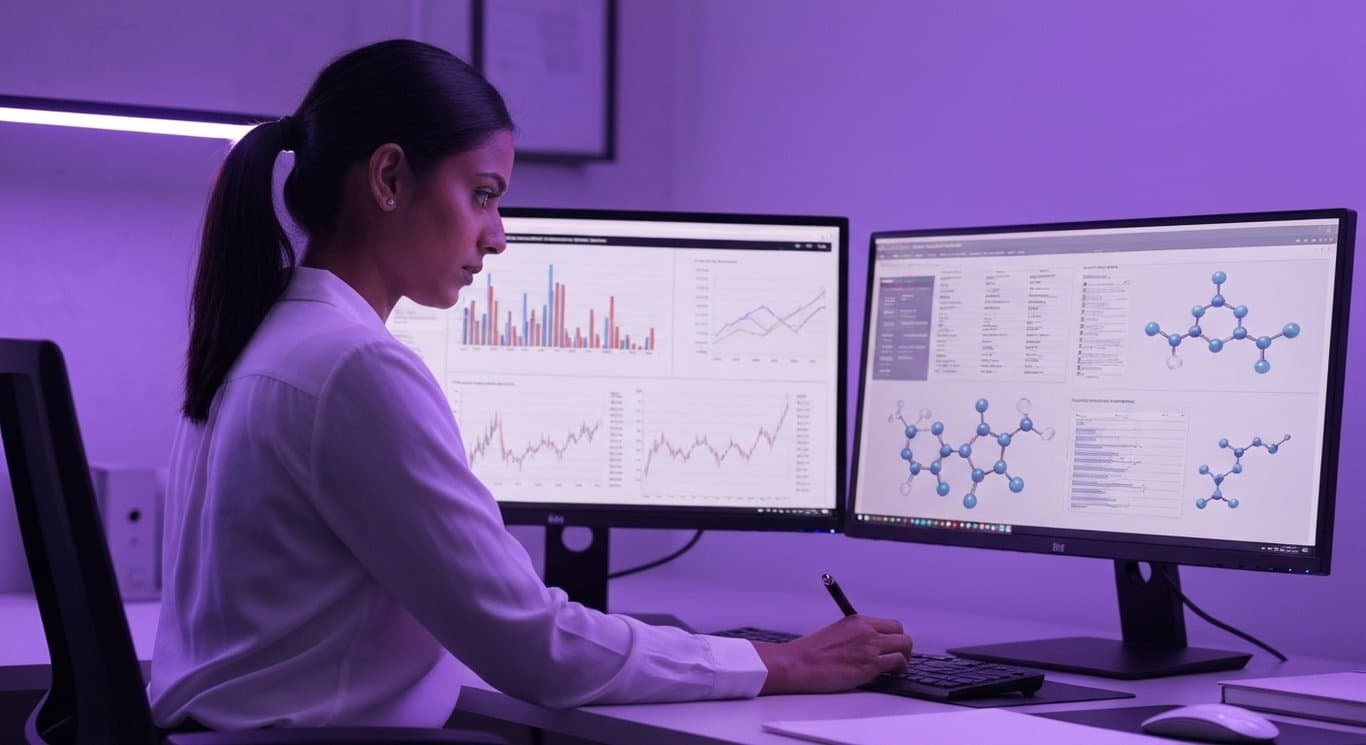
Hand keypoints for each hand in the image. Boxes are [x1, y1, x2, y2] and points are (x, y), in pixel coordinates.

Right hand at [752, 614, 911, 693]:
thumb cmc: (810, 653)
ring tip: (896, 668)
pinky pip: (898, 662)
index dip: (894, 637)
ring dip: (904, 658)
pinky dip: (899, 669)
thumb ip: (855, 636)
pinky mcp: (870, 664)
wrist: (798, 664)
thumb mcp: (836, 634)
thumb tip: (868, 647)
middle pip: (901, 633)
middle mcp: (866, 630)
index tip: (891, 646)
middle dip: (902, 646)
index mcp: (857, 621)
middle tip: (897, 658)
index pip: (890, 624)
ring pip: (904, 646)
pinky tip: (891, 675)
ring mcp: (870, 646)